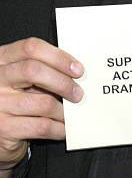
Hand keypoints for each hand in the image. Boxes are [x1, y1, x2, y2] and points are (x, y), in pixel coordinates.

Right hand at [0, 37, 83, 169]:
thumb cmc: (14, 99)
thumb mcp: (21, 78)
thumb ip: (41, 69)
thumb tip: (73, 71)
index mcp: (2, 59)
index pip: (31, 48)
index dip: (58, 57)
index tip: (76, 68)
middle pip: (34, 71)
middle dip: (63, 82)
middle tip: (77, 93)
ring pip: (43, 102)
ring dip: (63, 110)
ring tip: (69, 114)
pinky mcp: (5, 129)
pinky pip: (42, 126)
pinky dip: (59, 128)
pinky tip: (63, 127)